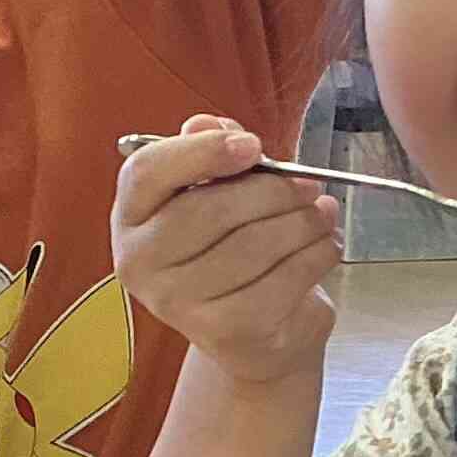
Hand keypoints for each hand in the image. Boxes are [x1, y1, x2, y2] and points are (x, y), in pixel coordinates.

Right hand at [115, 117, 340, 387]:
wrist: (253, 332)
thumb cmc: (232, 246)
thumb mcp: (219, 191)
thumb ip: (211, 152)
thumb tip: (207, 123)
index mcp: (130, 216)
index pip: (147, 172)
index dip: (202, 152)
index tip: (253, 145)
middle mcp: (139, 262)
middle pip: (208, 209)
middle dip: (272, 191)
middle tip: (309, 184)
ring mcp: (176, 303)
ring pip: (253, 245)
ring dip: (303, 222)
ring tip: (322, 214)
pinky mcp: (223, 331)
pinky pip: (282, 280)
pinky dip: (317, 255)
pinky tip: (326, 245)